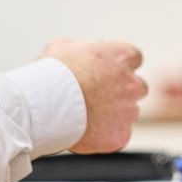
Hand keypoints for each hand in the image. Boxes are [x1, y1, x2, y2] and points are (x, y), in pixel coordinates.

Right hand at [40, 38, 148, 153]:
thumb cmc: (52, 74)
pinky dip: (106, 134)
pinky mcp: (121, 135)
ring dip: (114, 113)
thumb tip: (78, 52)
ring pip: (129, 112)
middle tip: (99, 96)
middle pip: (137, 87)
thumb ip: (80, 49)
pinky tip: (87, 130)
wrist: (45, 107)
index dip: (119, 66)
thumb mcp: (62, 47)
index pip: (134, 59)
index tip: (108, 73)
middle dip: (122, 91)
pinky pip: (119, 134)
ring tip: (87, 114)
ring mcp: (129, 111)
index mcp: (122, 56)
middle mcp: (132, 83)